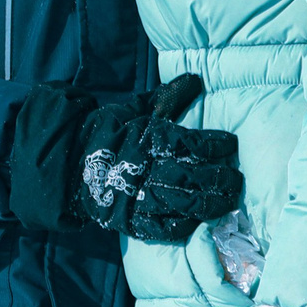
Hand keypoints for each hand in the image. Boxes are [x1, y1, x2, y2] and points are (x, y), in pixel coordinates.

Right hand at [72, 74, 243, 241]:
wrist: (70, 161)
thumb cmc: (110, 131)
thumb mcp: (137, 107)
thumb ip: (168, 97)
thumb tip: (195, 79)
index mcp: (151, 139)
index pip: (194, 143)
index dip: (217, 144)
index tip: (230, 144)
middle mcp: (149, 169)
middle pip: (195, 177)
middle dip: (220, 178)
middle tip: (237, 179)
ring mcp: (140, 197)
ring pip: (185, 204)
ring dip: (211, 204)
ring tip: (228, 201)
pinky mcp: (131, 220)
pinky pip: (163, 227)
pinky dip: (184, 225)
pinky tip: (199, 222)